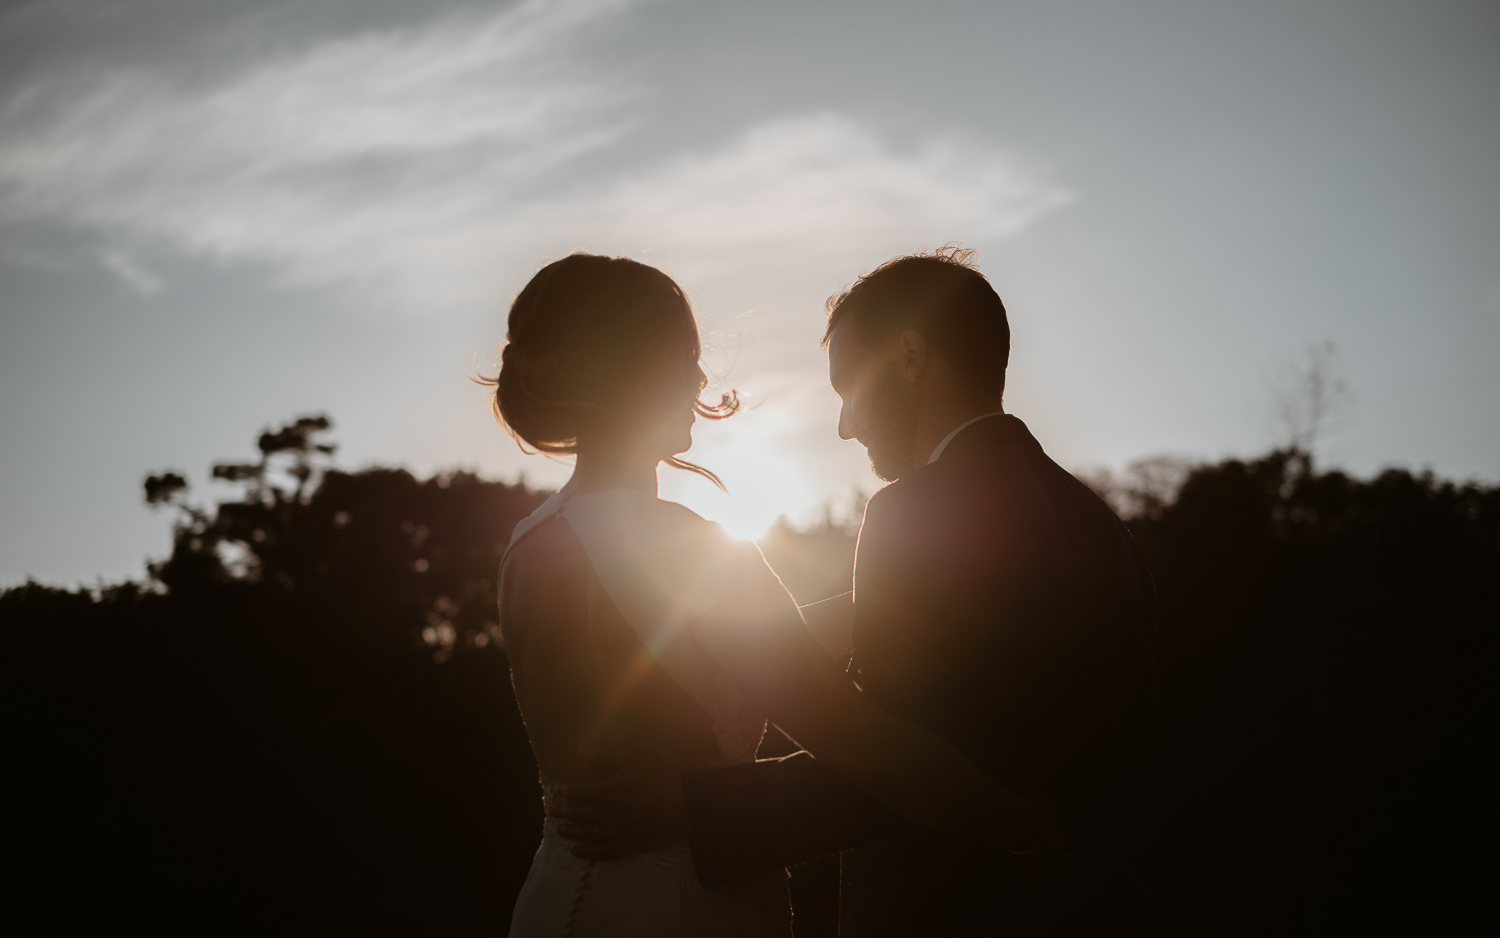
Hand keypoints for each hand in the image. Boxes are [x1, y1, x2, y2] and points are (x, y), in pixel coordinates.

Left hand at [546, 747, 690, 860]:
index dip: (565, 791)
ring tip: (559, 830)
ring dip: (570, 832)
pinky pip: (601, 852)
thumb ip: (604, 754)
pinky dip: (586, 852)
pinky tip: (576, 851)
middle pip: (578, 814)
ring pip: (586, 834)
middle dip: (562, 811)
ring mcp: (616, 832)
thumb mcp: (632, 757)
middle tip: (550, 811)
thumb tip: (579, 749)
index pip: (578, 792)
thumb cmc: (658, 776)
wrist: (684, 803)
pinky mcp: (627, 845)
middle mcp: (607, 814)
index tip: (555, 790)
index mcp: (607, 791)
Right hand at [1007, 803, 1080, 902]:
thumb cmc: (1030, 815)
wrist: (1020, 829)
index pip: (1066, 840)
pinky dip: (1051, 899)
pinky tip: (1055, 904)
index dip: (1066, 841)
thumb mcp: (1042, 806)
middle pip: (1069, 863)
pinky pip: (1045, 891)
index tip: (1068, 842)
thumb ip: (1049, 807)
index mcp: (1057, 836)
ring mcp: (1046, 865)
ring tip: (1075, 896)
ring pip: (1062, 879)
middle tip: (1075, 871)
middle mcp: (1056, 853)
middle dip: (1072, 867)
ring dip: (1069, 888)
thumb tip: (1056, 804)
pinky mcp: (1035, 875)